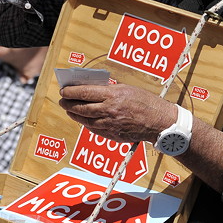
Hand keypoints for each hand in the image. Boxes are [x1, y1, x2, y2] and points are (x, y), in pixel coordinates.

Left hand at [58, 82, 175, 143]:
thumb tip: (93, 87)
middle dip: (68, 104)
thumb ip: (109, 88)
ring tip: (69, 109)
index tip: (64, 90)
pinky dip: (85, 124)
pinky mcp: (112, 135)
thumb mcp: (127, 88)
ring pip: (85, 120)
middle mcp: (109, 110)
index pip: (85, 93)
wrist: (159, 121)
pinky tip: (82, 120)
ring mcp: (110, 124)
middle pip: (81, 108)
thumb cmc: (146, 102)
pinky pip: (94, 129)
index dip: (71, 92)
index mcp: (112, 96)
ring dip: (74, 114)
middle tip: (62, 100)